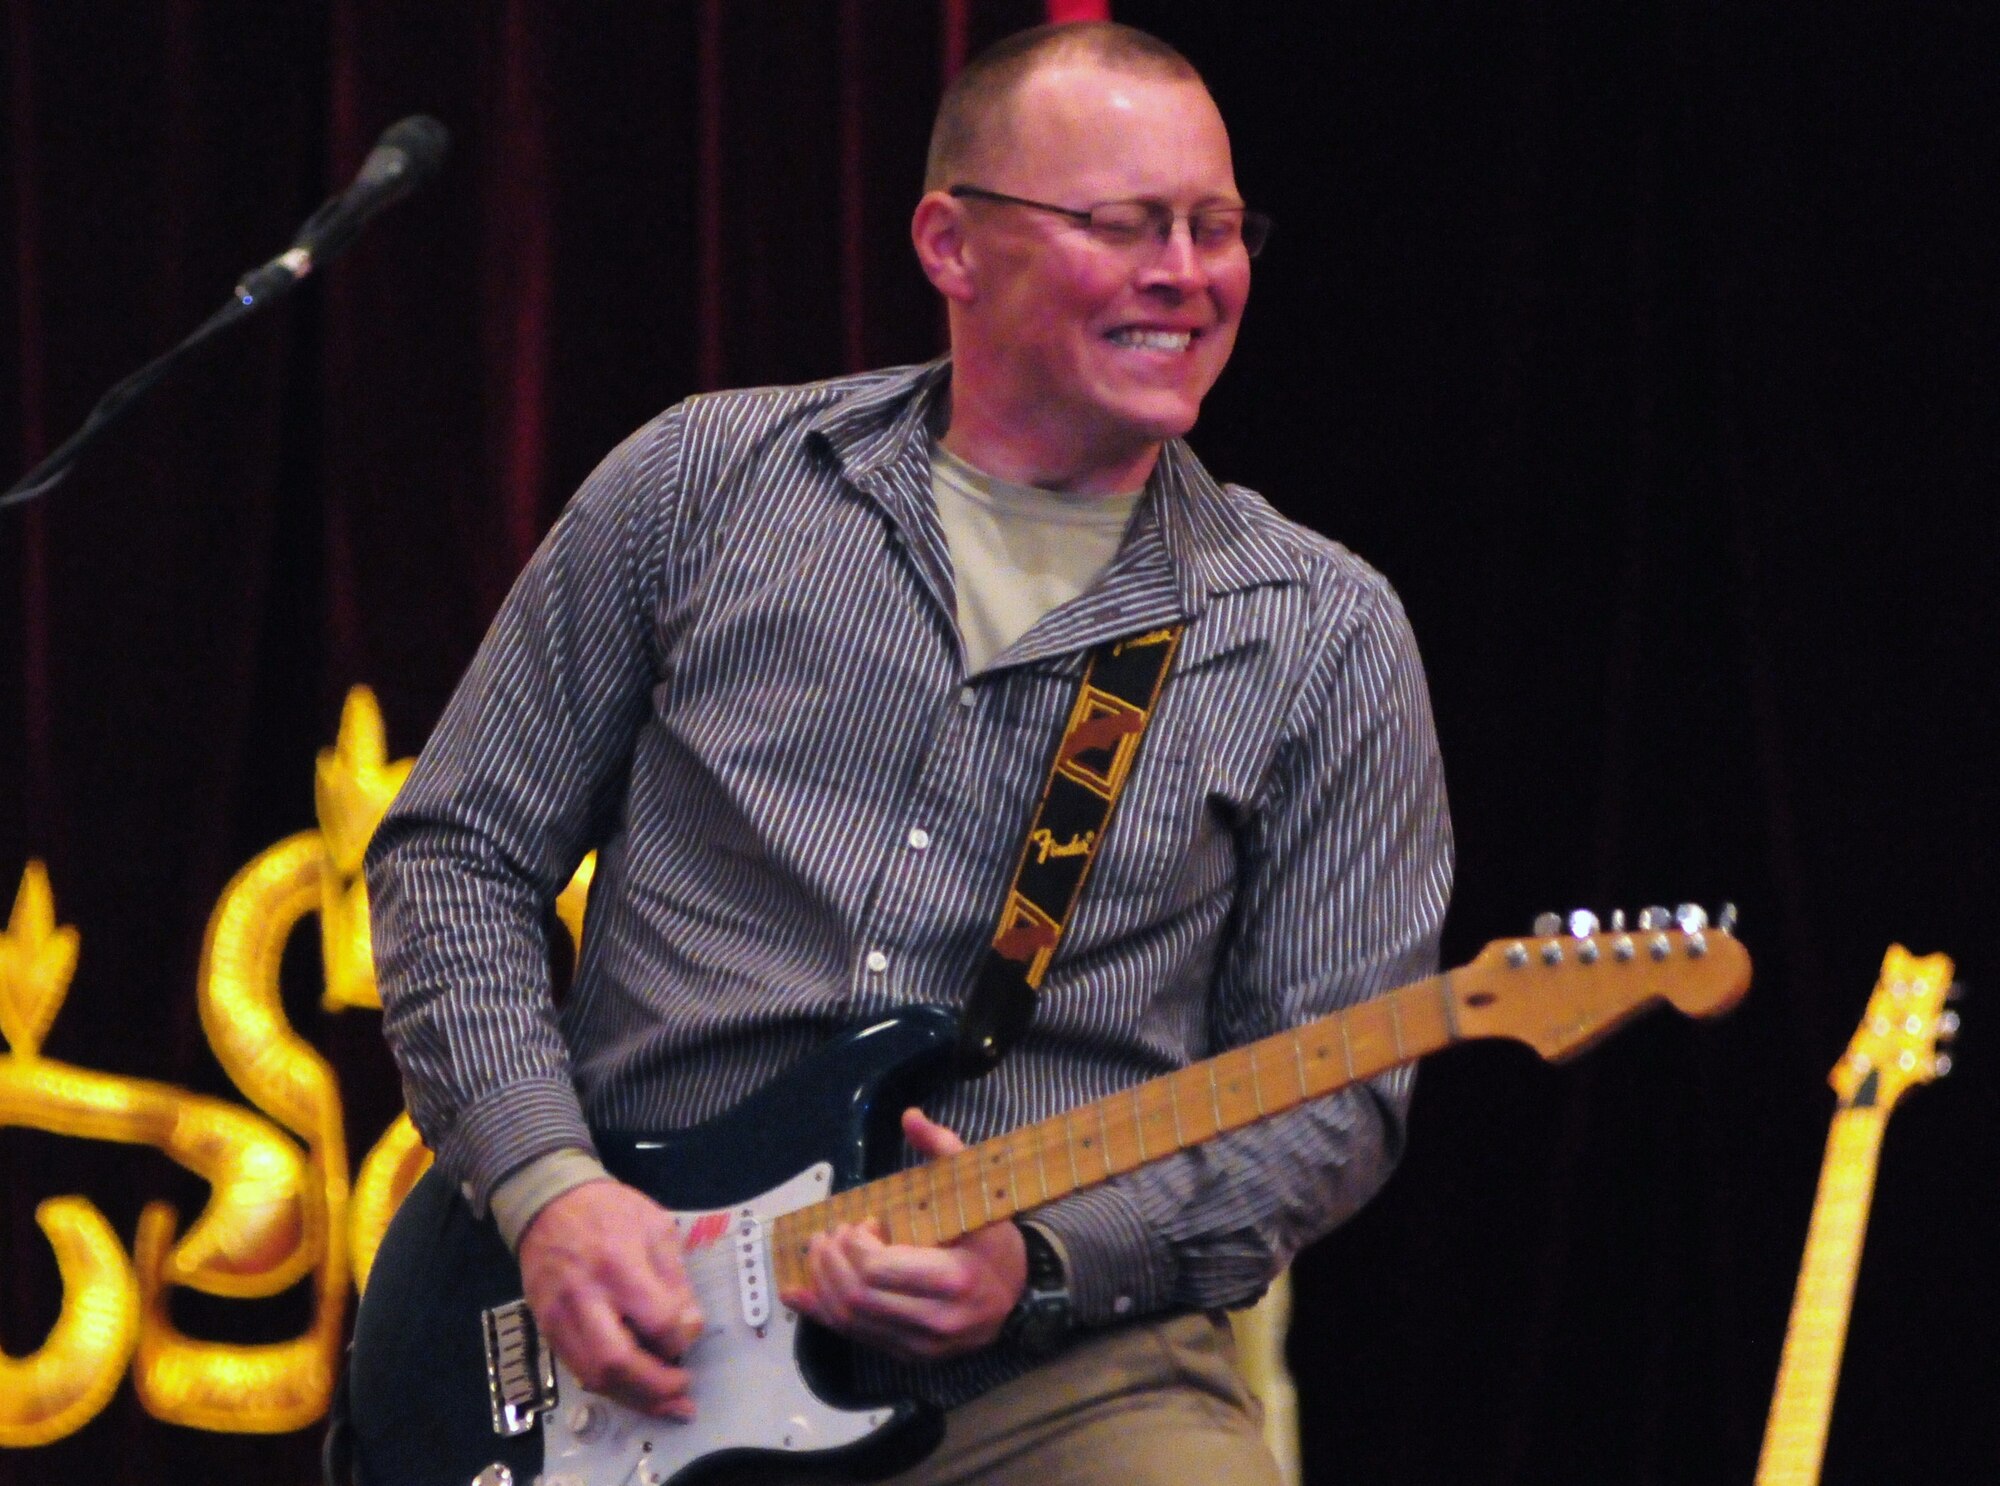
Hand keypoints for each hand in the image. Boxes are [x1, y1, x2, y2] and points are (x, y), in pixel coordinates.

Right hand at [516, 1178, 704, 1418]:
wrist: (548, 1202)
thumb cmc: (609, 1210)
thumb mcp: (656, 1227)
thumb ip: (675, 1280)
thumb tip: (688, 1328)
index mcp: (618, 1264)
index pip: (657, 1323)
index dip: (680, 1339)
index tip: (689, 1335)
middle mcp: (584, 1297)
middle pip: (616, 1363)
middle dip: (654, 1388)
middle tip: (681, 1392)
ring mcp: (559, 1317)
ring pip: (593, 1377)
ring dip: (632, 1397)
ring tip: (662, 1402)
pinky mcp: (546, 1328)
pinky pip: (577, 1370)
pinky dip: (608, 1386)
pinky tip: (631, 1387)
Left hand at [782, 1108, 1027, 1361]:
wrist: (1018, 1296)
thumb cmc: (994, 1242)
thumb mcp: (979, 1193)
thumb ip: (945, 1152)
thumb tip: (910, 1117)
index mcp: (955, 1278)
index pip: (880, 1270)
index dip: (857, 1244)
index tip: (864, 1222)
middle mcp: (936, 1320)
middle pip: (858, 1298)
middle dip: (831, 1262)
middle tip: (828, 1235)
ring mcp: (920, 1345)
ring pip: (850, 1321)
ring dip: (821, 1284)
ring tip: (818, 1253)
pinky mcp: (907, 1354)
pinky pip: (854, 1337)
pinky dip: (820, 1313)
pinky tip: (797, 1293)